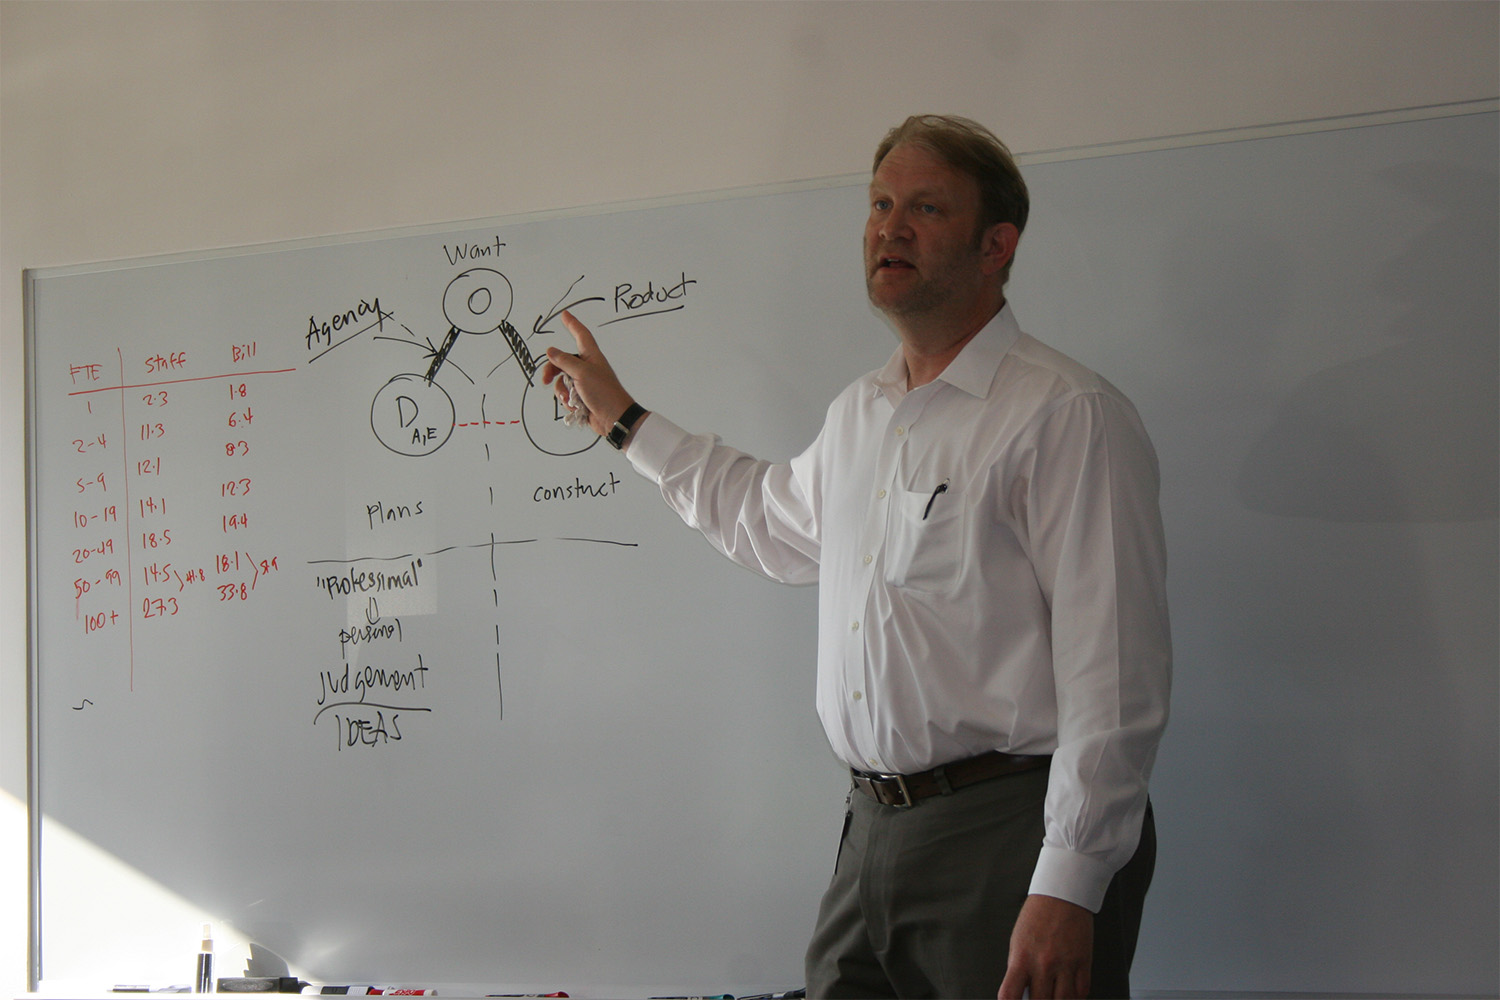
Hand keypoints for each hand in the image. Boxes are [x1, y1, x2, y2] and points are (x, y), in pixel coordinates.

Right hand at [539, 310, 636, 438]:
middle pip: (562, 361)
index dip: (572, 324)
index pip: (581, 335)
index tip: (565, 315)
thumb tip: (551, 351)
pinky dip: (567, 401)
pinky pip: (566, 395)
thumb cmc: (604, 393)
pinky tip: (576, 407)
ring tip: (571, 399)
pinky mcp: (581, 397)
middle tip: (546, 380)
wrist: (613, 418)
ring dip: (562, 391)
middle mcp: (587, 367)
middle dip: (552, 371)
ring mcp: (584, 383)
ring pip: (562, 381)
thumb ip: (564, 361)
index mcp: (591, 356)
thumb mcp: (582, 373)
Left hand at [998, 894, 1093, 998]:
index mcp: (1021, 958)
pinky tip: (1070, 994)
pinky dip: (1075, 997)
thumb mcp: (1017, 941)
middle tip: (1038, 996)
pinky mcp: (1083, 962)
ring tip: (1053, 996)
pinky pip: (1082, 992)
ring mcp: (1065, 965)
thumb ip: (1018, 969)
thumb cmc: (1036, 917)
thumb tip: (1020, 993)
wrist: (1061, 895)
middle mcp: (1043, 964)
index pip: (1010, 995)